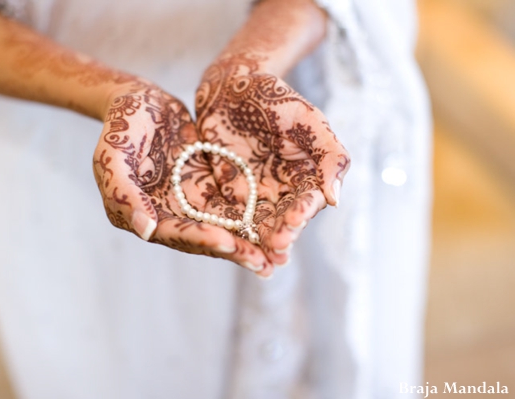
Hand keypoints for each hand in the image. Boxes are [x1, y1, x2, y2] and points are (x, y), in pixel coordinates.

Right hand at [93, 80, 270, 270]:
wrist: (140, 99)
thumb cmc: (120, 124)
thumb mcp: (112, 155)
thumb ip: (123, 193)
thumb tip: (145, 231)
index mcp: (138, 214)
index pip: (173, 232)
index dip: (200, 239)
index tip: (226, 242)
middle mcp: (164, 215)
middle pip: (201, 238)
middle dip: (232, 251)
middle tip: (263, 265)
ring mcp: (186, 203)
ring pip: (219, 227)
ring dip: (246, 243)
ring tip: (276, 257)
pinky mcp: (204, 189)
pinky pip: (228, 207)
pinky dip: (249, 219)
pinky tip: (274, 227)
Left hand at [195, 53, 350, 267]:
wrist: (233, 86)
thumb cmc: (275, 98)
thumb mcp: (307, 120)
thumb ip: (329, 155)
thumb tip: (334, 199)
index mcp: (307, 176)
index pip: (307, 202)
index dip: (302, 213)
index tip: (295, 222)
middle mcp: (283, 190)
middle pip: (284, 220)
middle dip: (282, 234)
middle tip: (277, 246)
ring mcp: (255, 194)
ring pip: (260, 225)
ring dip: (260, 243)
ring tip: (259, 259)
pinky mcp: (228, 193)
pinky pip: (230, 216)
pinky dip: (232, 233)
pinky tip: (230, 246)